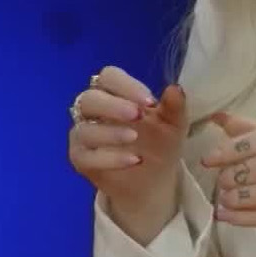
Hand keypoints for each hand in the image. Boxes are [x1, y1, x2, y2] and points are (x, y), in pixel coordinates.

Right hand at [67, 66, 189, 240]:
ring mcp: (83, 135)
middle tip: (137, 115)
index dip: (126, 85)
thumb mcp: (174, 125)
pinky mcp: (80, 159)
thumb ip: (174, 106)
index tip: (150, 102)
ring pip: (84, 129)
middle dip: (113, 105)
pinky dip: (110, 158)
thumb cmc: (159, 142)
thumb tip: (175, 88)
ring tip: (135, 138)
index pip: (109, 77)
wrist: (154, 179)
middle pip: (89, 99)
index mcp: (115, 93)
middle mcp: (94, 110)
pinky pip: (86, 156)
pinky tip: (133, 160)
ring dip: (110, 133)